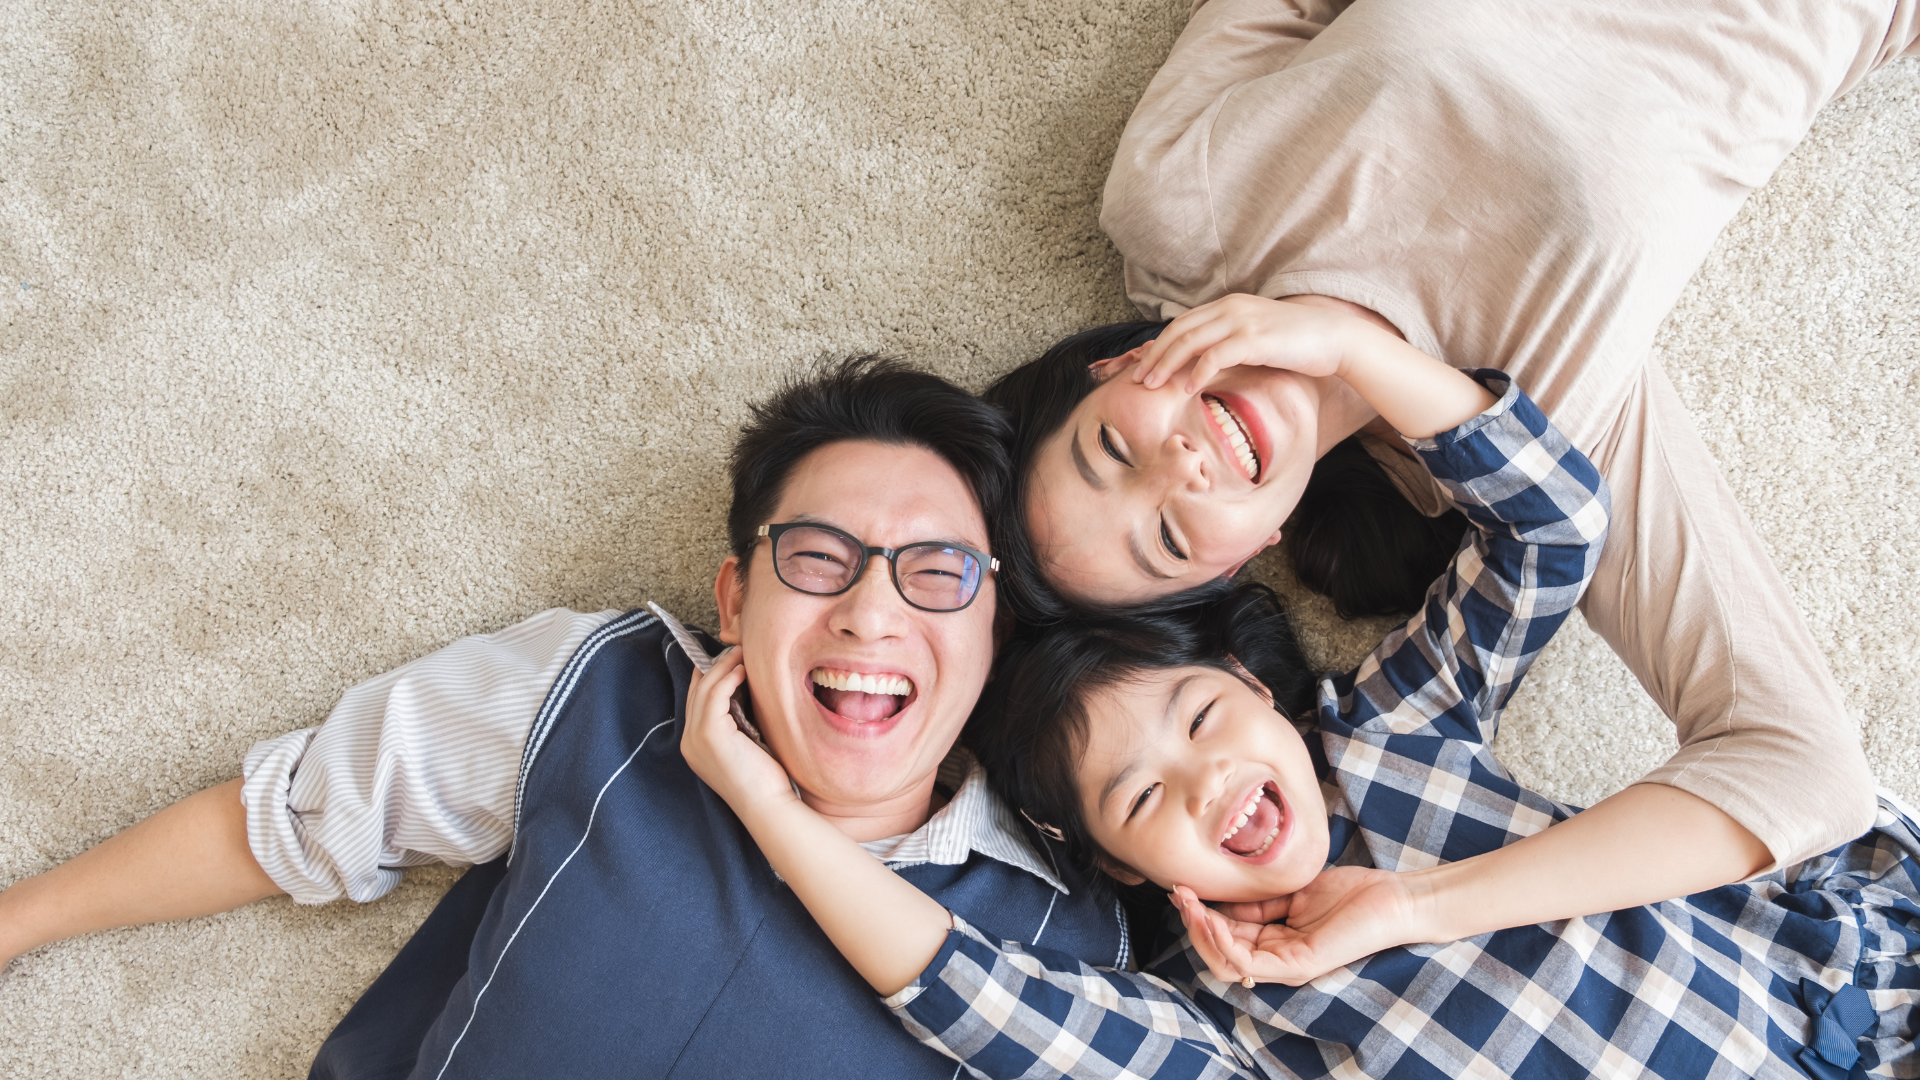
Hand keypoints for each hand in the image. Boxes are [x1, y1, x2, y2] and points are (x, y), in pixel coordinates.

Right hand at [679, 647, 795, 813]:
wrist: (768, 806)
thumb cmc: (765, 780)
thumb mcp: (746, 744)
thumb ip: (738, 721)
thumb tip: (745, 690)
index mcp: (695, 745)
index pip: (696, 701)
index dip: (710, 677)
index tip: (730, 660)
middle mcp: (689, 741)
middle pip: (696, 690)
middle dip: (715, 666)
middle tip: (737, 650)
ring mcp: (696, 738)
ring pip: (704, 688)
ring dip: (724, 666)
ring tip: (743, 654)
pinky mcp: (710, 734)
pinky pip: (715, 694)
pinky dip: (728, 677)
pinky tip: (744, 670)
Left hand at [1129, 294, 1355, 392]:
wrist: (1336, 338)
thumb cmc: (1298, 343)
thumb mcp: (1257, 337)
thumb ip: (1231, 342)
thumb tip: (1206, 364)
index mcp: (1229, 305)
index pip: (1183, 323)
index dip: (1160, 344)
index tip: (1145, 365)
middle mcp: (1230, 308)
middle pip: (1179, 330)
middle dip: (1154, 355)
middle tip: (1138, 378)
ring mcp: (1241, 321)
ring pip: (1190, 341)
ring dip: (1166, 364)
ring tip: (1152, 385)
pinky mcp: (1254, 339)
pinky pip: (1215, 355)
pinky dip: (1197, 372)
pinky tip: (1187, 388)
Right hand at [1172, 866, 1432, 986]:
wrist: (1395, 898)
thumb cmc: (1353, 894)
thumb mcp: (1293, 892)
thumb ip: (1259, 903)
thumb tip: (1220, 901)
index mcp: (1276, 944)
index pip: (1226, 938)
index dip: (1200, 915)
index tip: (1182, 888)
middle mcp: (1278, 960)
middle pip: (1219, 954)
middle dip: (1193, 923)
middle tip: (1179, 894)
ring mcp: (1288, 966)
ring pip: (1227, 963)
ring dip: (1201, 933)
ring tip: (1189, 904)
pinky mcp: (1299, 965)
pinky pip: (1248, 963)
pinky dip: (1223, 943)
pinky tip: (1211, 918)